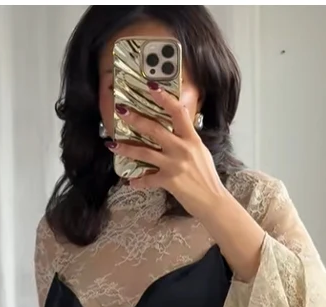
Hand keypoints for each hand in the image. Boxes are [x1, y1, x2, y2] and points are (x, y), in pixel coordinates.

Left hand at [108, 84, 229, 220]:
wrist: (213, 201)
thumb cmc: (208, 178)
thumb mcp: (201, 153)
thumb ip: (187, 141)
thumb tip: (176, 132)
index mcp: (192, 139)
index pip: (178, 112)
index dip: (164, 98)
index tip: (151, 86)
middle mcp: (182, 149)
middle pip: (155, 129)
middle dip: (136, 119)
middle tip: (121, 111)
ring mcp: (174, 164)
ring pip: (145, 152)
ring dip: (126, 148)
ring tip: (112, 145)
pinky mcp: (169, 181)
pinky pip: (148, 179)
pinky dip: (139, 181)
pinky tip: (130, 182)